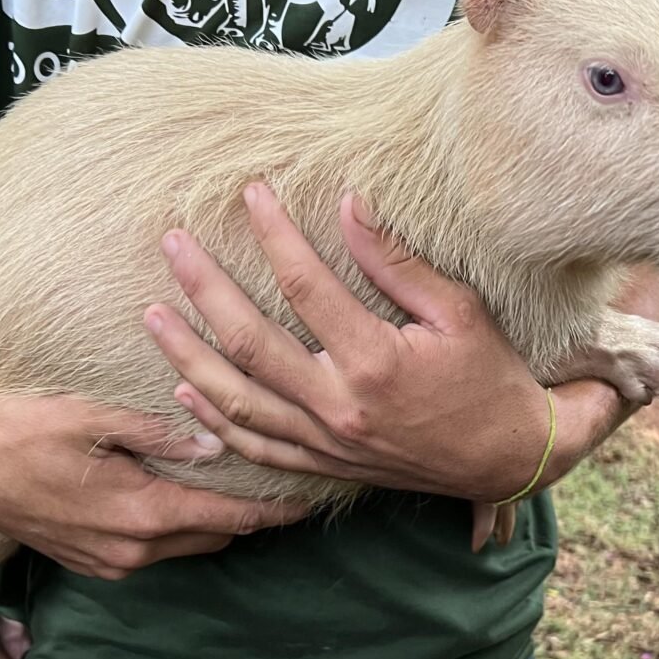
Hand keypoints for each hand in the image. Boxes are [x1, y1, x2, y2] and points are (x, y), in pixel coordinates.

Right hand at [0, 392, 306, 578]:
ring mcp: (111, 563)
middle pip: (215, 536)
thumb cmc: (23, 432)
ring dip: (215, 520)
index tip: (308, 499)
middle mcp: (133, 550)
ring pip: (187, 545)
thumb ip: (160, 433)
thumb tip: (216, 440)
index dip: (274, 510)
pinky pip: (155, 551)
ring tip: (240, 484)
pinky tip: (184, 495)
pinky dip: (180, 528)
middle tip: (279, 480)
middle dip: (251, 515)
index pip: (230, 517)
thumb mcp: (95, 417)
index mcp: (143, 514)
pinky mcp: (92, 563)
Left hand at [144, 183, 556, 506]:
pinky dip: (215, 422)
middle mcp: (339, 405)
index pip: (305, 285)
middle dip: (204, 288)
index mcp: (375, 361)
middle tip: (172, 245)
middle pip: (250, 342)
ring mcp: (326, 441)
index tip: (251, 193)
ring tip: (152, 316)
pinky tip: (185, 391)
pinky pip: (256, 448)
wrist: (505, 455)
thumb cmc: (490, 376)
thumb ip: (397, 262)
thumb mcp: (459, 311)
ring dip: (188, 356)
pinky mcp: (325, 464)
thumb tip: (350, 204)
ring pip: (237, 401)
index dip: (274, 234)